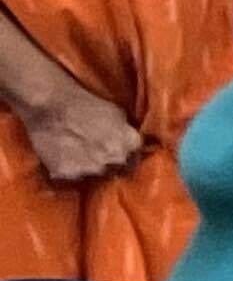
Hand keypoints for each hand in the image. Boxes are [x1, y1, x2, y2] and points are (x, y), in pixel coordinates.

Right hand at [18, 82, 146, 187]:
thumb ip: (125, 133)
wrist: (50, 107)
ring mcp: (90, 168)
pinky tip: (64, 156)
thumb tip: (130, 144)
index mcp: (129, 143)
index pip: (135, 157)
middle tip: (96, 151)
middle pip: (116, 168)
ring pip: (95, 174)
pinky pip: (73, 176)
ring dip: (89, 167)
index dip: (127, 154)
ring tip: (78, 153)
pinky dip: (70, 169)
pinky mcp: (67, 174)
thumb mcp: (117, 113)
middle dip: (110, 162)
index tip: (119, 151)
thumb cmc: (85, 104)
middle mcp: (113, 159)